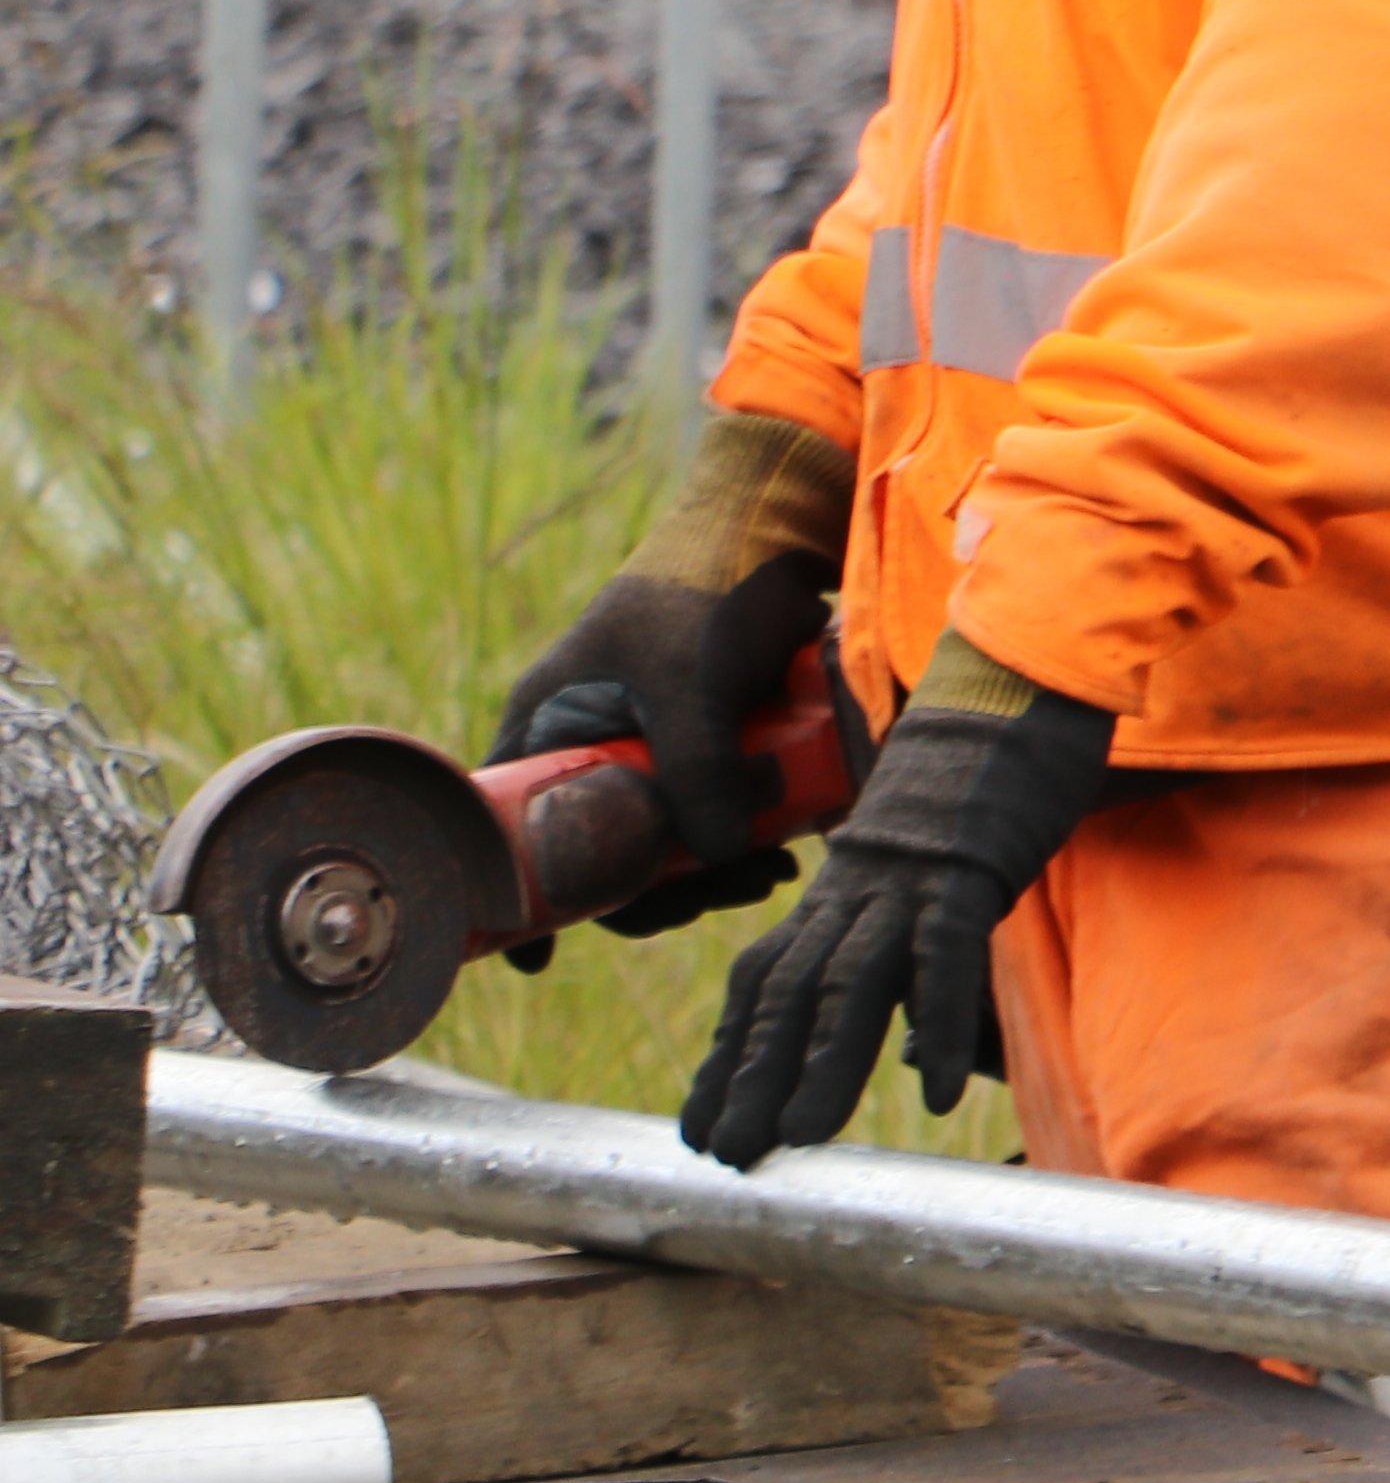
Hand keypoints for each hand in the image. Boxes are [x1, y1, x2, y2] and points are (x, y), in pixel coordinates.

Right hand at [490, 416, 851, 952]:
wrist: (780, 529)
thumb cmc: (708, 589)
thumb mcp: (689, 682)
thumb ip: (696, 770)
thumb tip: (714, 862)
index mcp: (551, 723)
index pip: (513, 827)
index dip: (524, 892)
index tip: (541, 953)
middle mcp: (592, 742)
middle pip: (603, 849)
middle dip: (657, 887)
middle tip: (718, 895)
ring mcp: (654, 745)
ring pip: (666, 840)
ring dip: (711, 870)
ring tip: (767, 872)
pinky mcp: (712, 744)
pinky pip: (714, 813)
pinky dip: (741, 840)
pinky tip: (783, 848)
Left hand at [681, 641, 1114, 1169]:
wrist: (1008, 685)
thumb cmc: (972, 780)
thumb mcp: (915, 858)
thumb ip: (890, 927)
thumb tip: (893, 1031)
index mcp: (836, 889)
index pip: (762, 980)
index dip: (729, 1054)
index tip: (700, 1125)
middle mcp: (854, 891)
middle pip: (791, 993)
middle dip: (753, 1076)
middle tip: (724, 1153)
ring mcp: (909, 881)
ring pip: (854, 981)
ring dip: (824, 1063)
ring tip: (800, 1137)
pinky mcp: (970, 869)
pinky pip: (947, 955)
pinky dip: (934, 1021)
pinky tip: (927, 1091)